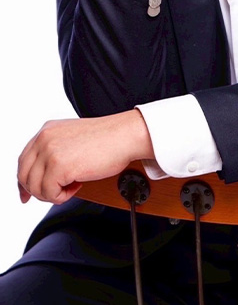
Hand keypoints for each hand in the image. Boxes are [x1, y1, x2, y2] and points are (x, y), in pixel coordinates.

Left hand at [17, 110, 153, 204]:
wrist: (125, 136)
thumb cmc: (108, 139)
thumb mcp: (72, 139)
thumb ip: (54, 151)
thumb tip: (42, 175)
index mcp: (47, 130)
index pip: (23, 160)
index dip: (24, 181)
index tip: (27, 194)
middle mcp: (45, 138)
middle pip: (24, 175)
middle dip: (39, 190)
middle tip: (57, 192)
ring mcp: (50, 151)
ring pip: (35, 188)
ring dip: (53, 193)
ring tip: (72, 185)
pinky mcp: (59, 166)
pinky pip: (49, 194)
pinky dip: (63, 197)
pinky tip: (77, 185)